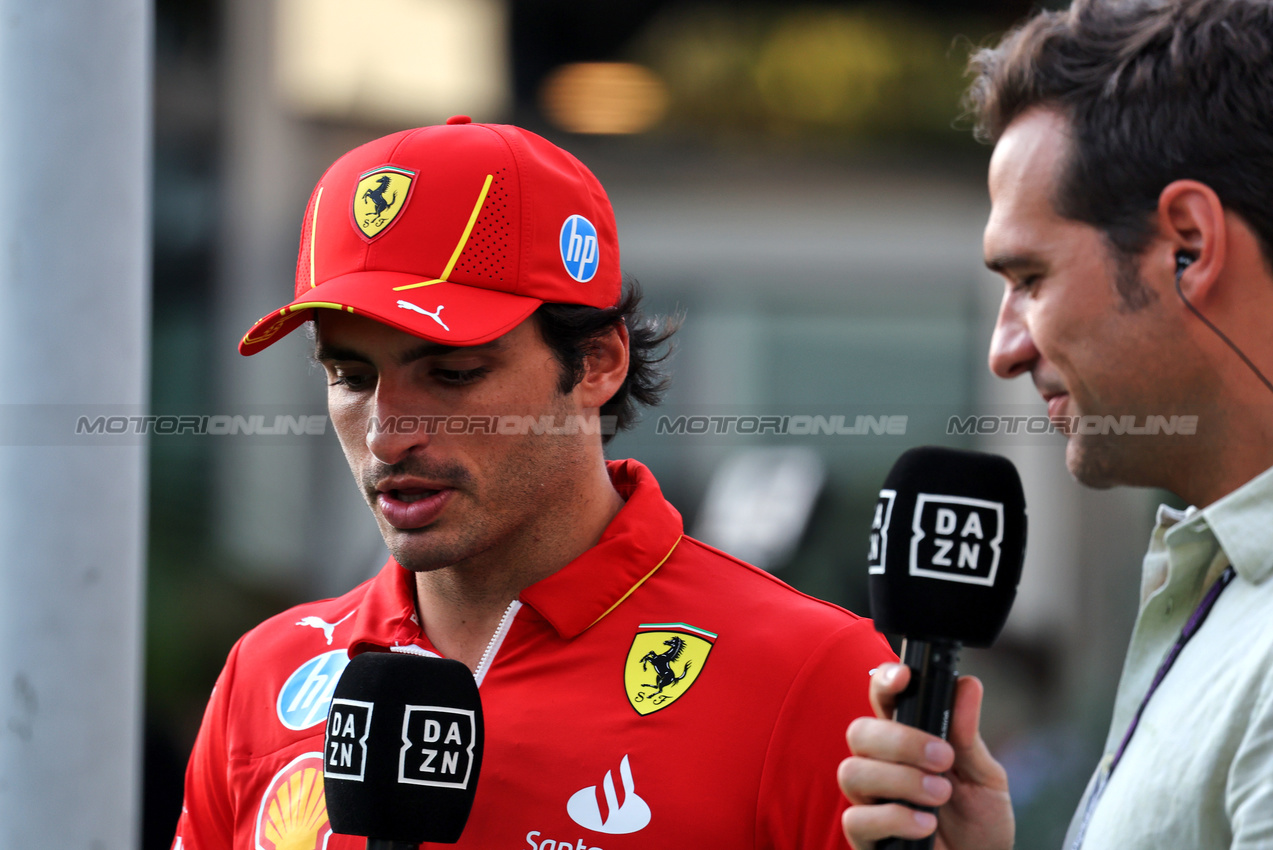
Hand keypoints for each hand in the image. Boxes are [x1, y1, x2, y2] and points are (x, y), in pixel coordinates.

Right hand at [838, 662, 1013, 849]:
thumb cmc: (979, 821)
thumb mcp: (984, 776)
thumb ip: (968, 736)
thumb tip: (967, 685)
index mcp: (906, 739)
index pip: (882, 698)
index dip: (884, 681)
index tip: (904, 678)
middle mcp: (880, 764)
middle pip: (860, 732)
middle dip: (899, 740)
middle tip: (941, 758)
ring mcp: (869, 799)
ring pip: (853, 772)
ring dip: (900, 780)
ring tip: (940, 795)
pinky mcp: (865, 836)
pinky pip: (857, 819)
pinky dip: (893, 818)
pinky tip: (925, 825)